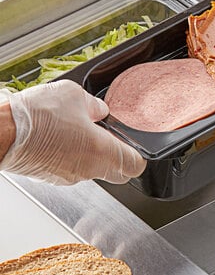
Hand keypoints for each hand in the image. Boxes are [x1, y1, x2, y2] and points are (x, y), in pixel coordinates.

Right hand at [0, 80, 145, 184]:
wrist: (1, 132)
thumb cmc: (37, 116)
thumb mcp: (76, 96)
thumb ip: (96, 106)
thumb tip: (100, 110)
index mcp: (102, 152)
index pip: (136, 166)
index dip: (140, 155)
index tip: (136, 144)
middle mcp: (88, 170)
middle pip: (117, 172)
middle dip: (119, 156)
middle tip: (112, 136)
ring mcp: (68, 177)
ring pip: (92, 170)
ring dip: (92, 154)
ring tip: (81, 130)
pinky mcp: (50, 178)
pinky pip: (71, 169)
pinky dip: (72, 156)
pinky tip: (62, 137)